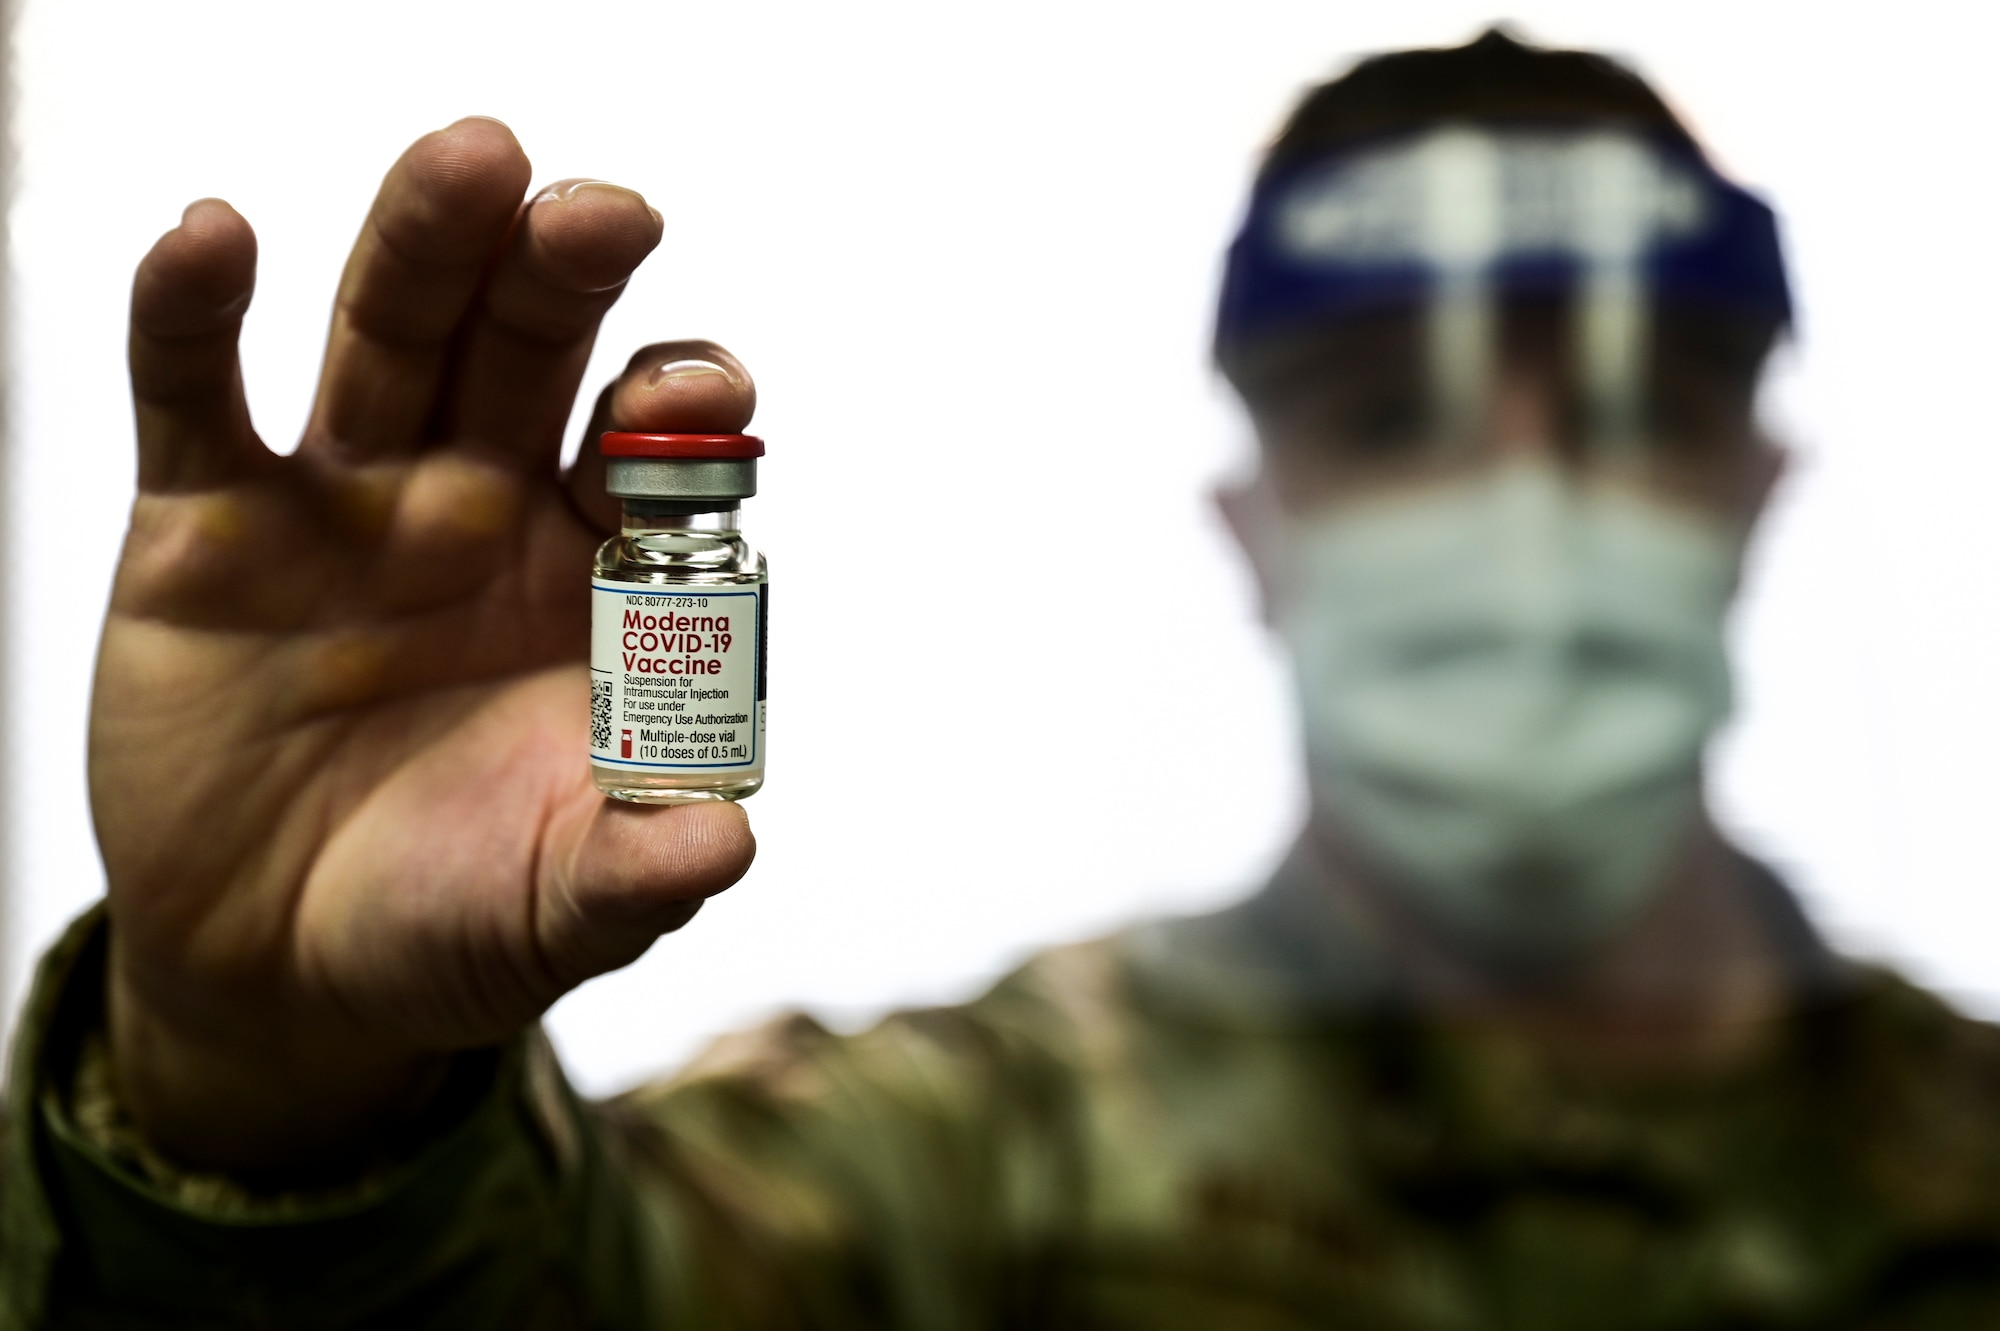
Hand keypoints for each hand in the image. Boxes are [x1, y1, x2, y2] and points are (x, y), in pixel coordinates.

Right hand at [94, 118, 756, 1175]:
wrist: (277, 971)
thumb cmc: (445, 918)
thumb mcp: (551, 912)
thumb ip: (634, 873)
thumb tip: (727, 841)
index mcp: (592, 576)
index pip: (655, 453)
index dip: (686, 408)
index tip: (712, 387)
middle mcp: (483, 506)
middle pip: (531, 351)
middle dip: (566, 275)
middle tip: (603, 212)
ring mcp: (346, 500)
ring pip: (389, 334)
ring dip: (426, 243)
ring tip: (473, 163)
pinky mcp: (206, 523)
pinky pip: (195, 395)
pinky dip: (193, 313)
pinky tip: (215, 238)